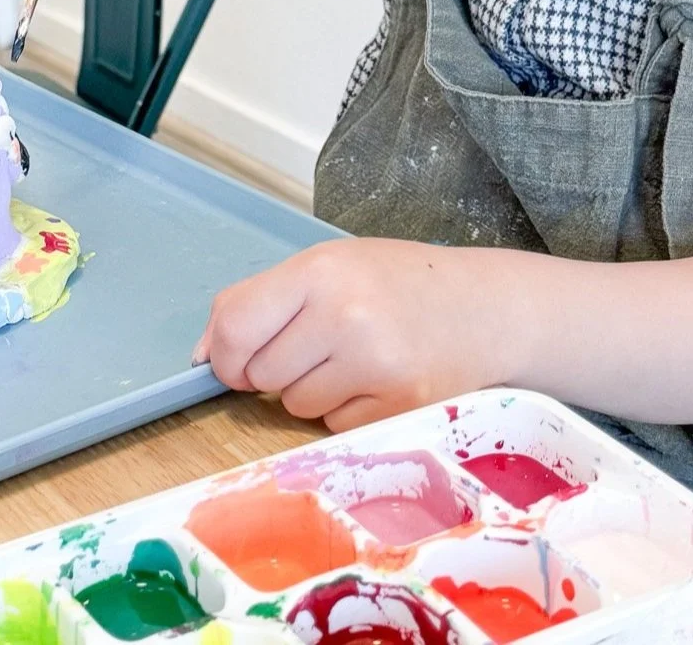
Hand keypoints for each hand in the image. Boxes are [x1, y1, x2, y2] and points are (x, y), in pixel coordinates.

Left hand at [194, 239, 512, 430]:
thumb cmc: (403, 285)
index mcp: (322, 270)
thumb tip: (203, 358)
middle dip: (277, 370)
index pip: (234, 326)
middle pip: (261, 374)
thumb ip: (263, 301)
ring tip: (358, 358)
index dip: (223, 353)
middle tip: (319, 347)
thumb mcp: (333, 266)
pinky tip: (380, 381)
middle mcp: (346, 316)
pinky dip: (349, 411)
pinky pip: (335, 427)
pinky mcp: (398, 408)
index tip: (234, 359)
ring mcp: (375, 366)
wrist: (490, 310)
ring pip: (296, 406)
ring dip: (315, 391)